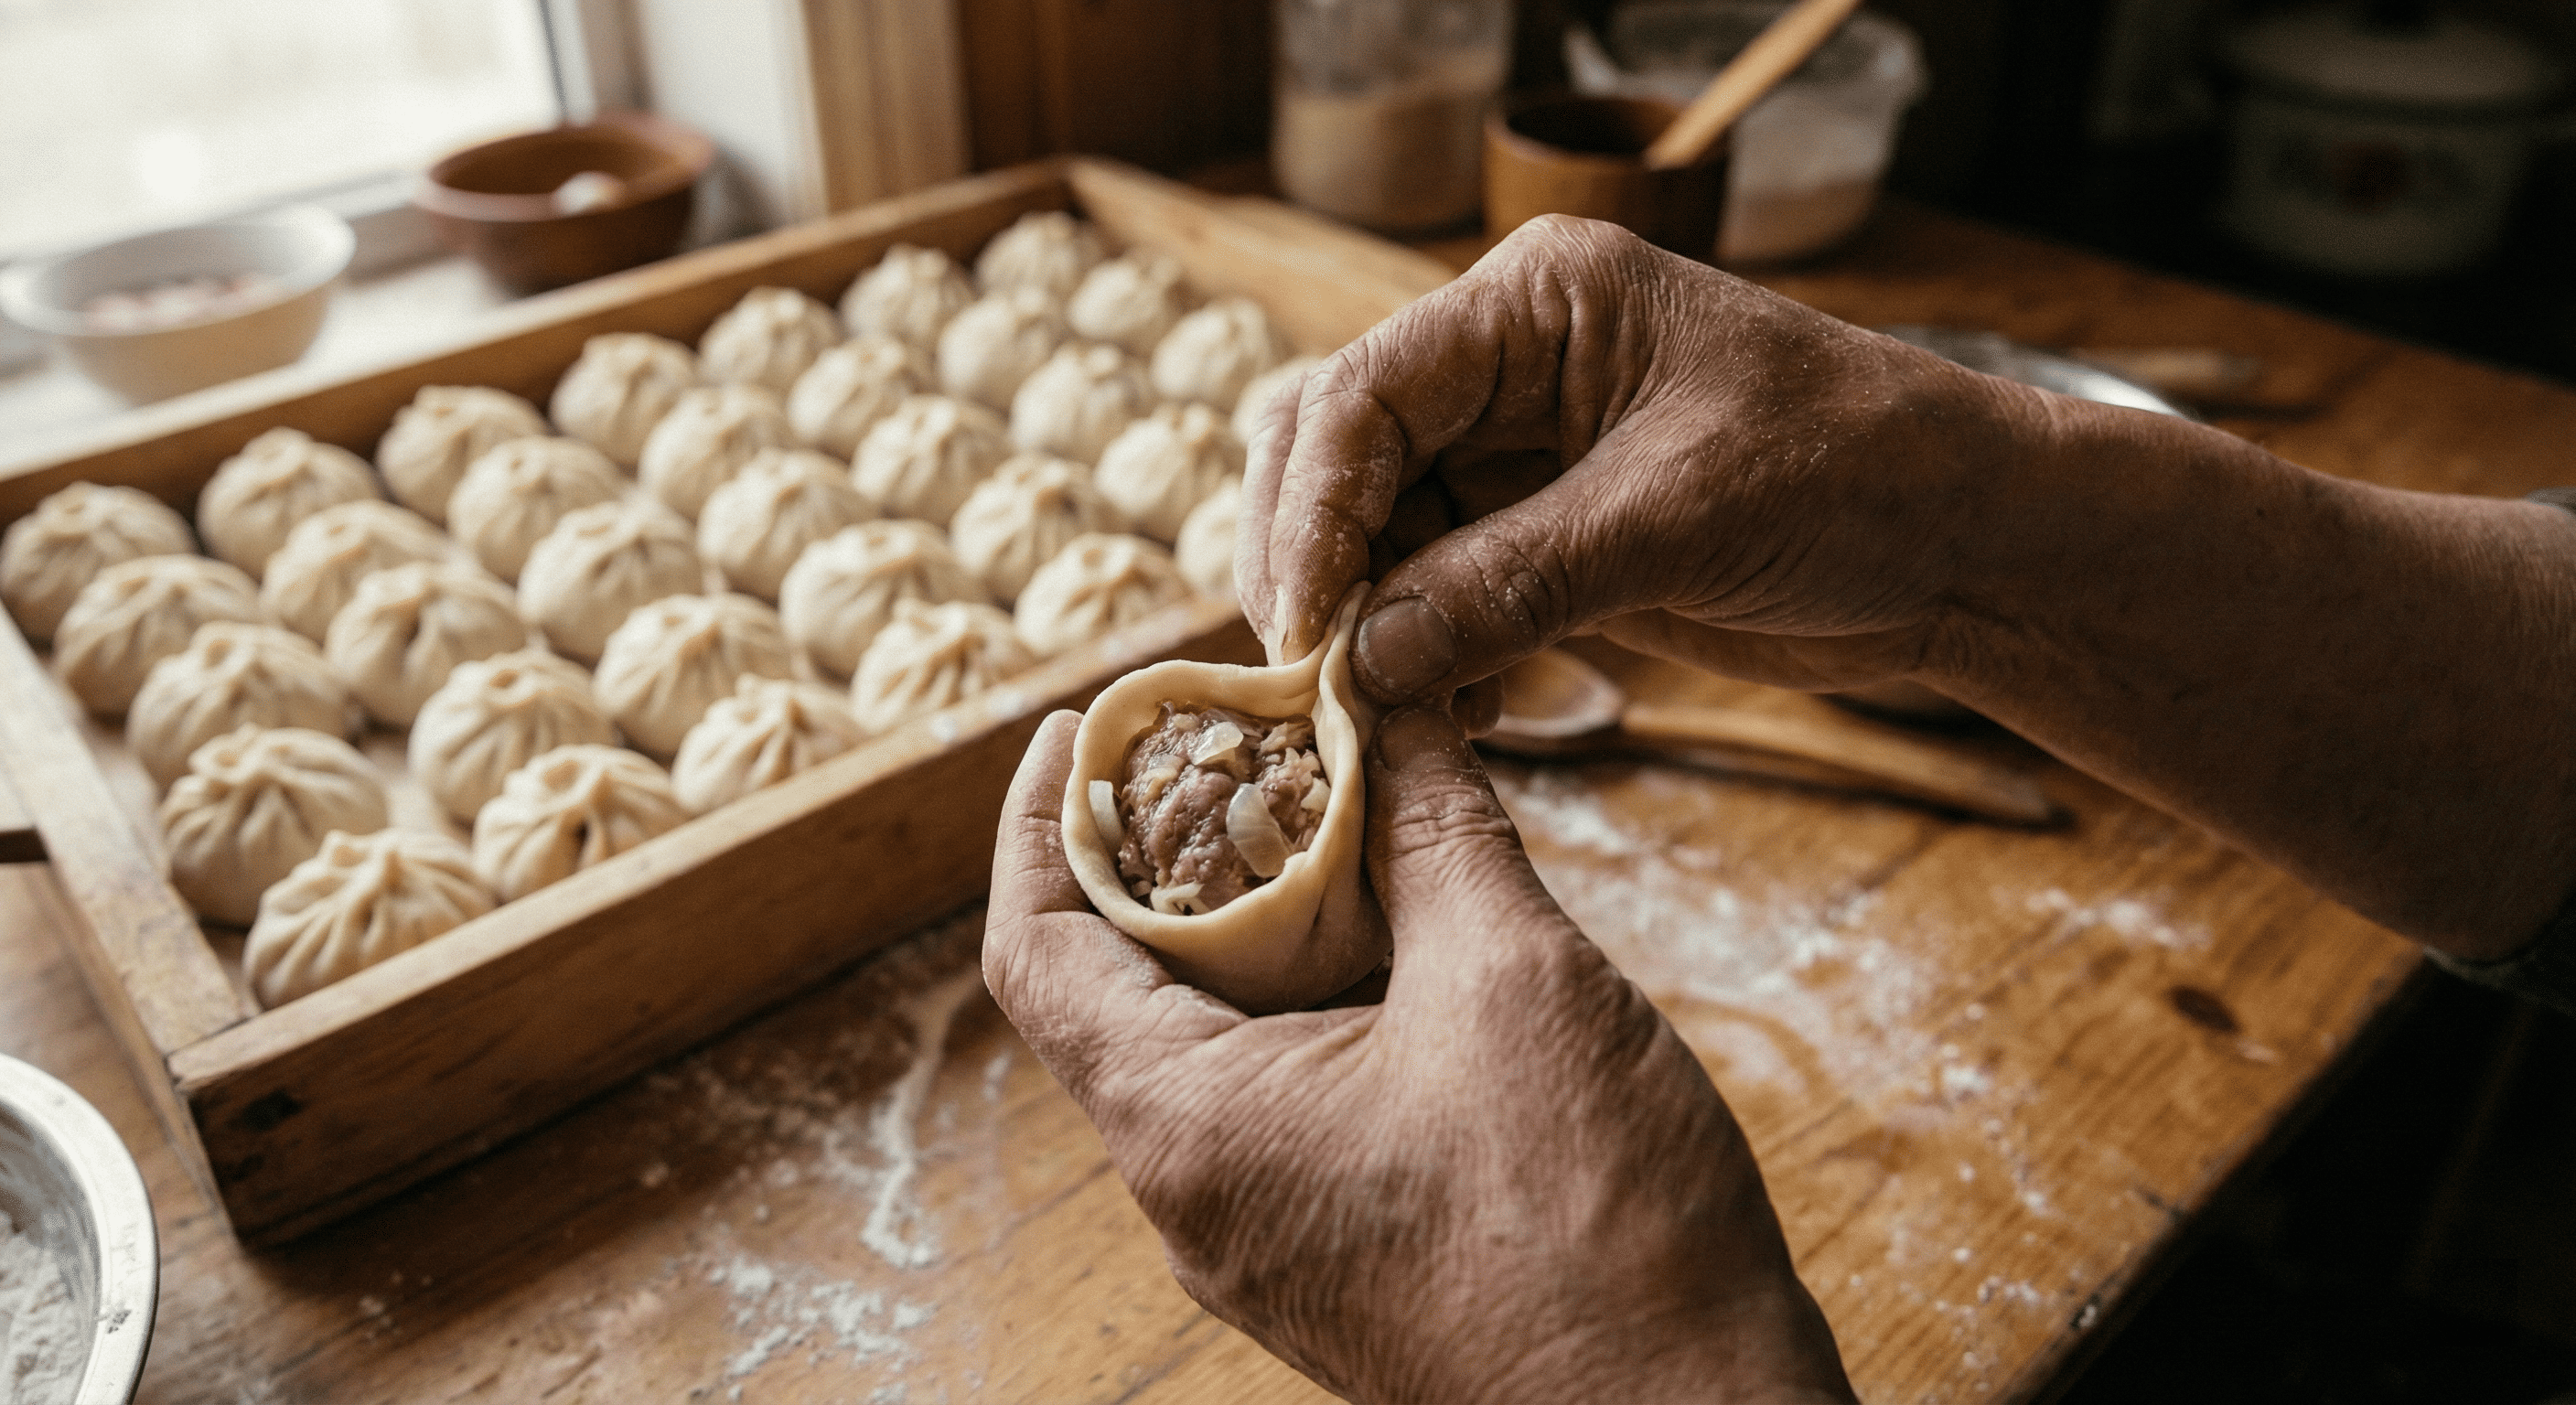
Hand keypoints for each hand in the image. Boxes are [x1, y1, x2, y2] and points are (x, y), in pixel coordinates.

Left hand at [984, 706, 1855, 1404]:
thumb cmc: (1596, 1230)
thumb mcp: (1512, 979)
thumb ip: (1434, 830)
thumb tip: (1387, 707)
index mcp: (1185, 1125)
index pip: (1036, 950)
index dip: (1040, 817)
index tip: (1081, 721)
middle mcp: (1193, 1193)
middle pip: (1119, 989)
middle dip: (1168, 851)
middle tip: (1235, 741)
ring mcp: (1261, 1234)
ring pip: (1210, 1043)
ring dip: (1254, 922)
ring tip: (1329, 815)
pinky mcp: (1333, 1253)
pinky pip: (1277, 1097)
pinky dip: (1310, 997)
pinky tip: (1399, 932)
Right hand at [1238, 213, 2054, 699]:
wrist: (1965, 547)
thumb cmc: (1857, 475)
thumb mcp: (1678, 518)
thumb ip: (1512, 581)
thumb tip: (1361, 659)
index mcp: (1536, 301)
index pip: (1365, 391)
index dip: (1315, 508)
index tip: (1303, 621)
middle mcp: (1505, 366)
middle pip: (1336, 451)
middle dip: (1310, 560)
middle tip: (1305, 673)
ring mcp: (1515, 455)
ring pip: (1370, 531)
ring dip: (1358, 622)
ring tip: (1364, 713)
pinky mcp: (1538, 538)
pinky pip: (1430, 593)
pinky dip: (1415, 657)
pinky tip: (1433, 719)